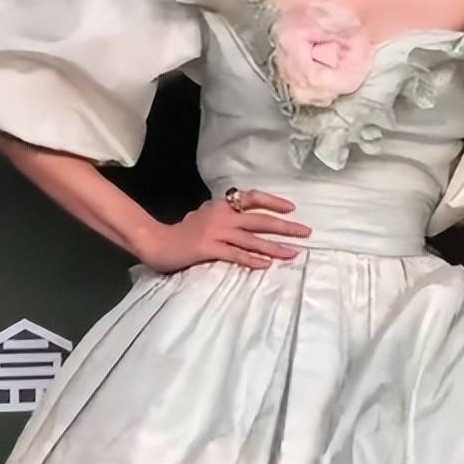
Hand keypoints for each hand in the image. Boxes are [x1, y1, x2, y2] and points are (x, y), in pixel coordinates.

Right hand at [135, 189, 312, 273]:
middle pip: (260, 219)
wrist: (158, 242)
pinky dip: (252, 259)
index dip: (273, 202)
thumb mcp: (203, 214)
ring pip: (252, 239)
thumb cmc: (181, 231)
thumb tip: (236, 210)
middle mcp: (222, 216)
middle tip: (306, 232)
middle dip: (285, 226)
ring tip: (293, 253)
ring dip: (275, 247)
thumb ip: (221, 213)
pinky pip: (236, 254)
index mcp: (222, 206)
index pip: (253, 198)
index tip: (291, 208)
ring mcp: (216, 232)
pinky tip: (266, 265)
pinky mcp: (209, 249)